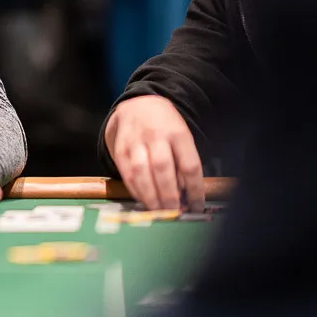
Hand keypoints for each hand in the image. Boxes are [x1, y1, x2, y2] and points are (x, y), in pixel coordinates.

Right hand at [105, 95, 204, 211]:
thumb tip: (185, 195)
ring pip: (141, 171)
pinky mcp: (119, 149)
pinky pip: (126, 173)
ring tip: (158, 211)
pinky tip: (143, 200)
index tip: (197, 206)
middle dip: (169, 195)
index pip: (189, 165)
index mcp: (178, 133)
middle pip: (163, 167)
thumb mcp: (182, 137)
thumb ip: (183, 163)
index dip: (195, 189)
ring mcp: (135, 141)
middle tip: (174, 212)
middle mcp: (155, 135)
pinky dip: (135, 190)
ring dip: (150, 196)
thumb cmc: (165, 127)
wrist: (138, 104)